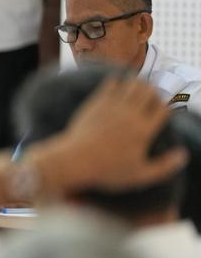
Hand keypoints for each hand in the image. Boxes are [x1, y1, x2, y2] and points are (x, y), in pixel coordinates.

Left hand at [36, 75, 187, 192]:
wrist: (74, 160)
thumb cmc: (108, 171)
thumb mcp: (141, 176)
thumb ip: (165, 166)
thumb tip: (183, 154)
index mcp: (144, 131)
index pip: (163, 109)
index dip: (165, 107)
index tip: (161, 111)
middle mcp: (130, 115)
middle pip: (149, 91)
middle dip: (153, 92)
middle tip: (149, 97)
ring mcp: (112, 106)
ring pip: (132, 84)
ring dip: (137, 84)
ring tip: (136, 90)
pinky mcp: (95, 102)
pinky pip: (111, 83)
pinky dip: (118, 82)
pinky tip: (118, 86)